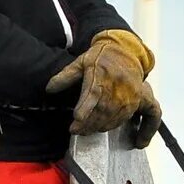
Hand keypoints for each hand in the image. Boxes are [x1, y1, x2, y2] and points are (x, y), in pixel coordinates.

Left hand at [45, 29, 159, 141]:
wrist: (127, 52)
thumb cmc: (101, 57)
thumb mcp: (81, 61)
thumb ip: (65, 76)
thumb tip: (49, 89)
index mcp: (100, 74)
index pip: (92, 94)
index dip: (85, 108)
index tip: (76, 119)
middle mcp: (116, 85)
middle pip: (101, 110)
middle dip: (87, 123)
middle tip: (75, 131)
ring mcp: (127, 94)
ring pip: (111, 116)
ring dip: (97, 126)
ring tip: (84, 131)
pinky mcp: (134, 100)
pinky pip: (122, 117)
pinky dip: (109, 125)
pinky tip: (99, 127)